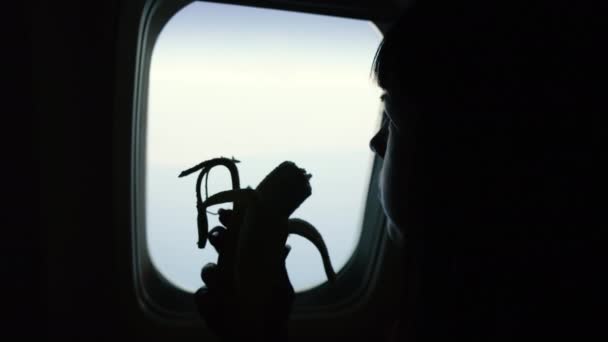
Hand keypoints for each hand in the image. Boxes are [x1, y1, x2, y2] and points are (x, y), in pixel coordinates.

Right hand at [194, 209, 294, 339]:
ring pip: (208, 270)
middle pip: (218, 245)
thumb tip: (284, 244)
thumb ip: (278, 266)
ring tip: (220, 272)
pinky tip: (214, 299)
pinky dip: (206, 296)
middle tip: (219, 234)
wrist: (265, 336)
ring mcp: (217, 286)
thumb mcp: (281, 287)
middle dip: (216, 236)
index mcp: (246, 259)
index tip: (227, 213)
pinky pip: (202, 296)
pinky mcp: (209, 305)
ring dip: (212, 269)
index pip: (236, 234)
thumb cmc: (275, 309)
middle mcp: (229, 268)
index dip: (230, 221)